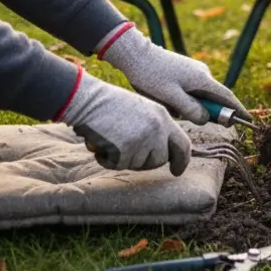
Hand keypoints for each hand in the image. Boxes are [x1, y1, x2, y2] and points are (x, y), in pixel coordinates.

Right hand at [59, 72, 191, 174]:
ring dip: (124, 159)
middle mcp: (157, 129)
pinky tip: (101, 145)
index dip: (182, 160)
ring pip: (138, 164)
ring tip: (112, 141)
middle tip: (128, 153)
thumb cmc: (110, 104)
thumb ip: (156, 128)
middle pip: (160, 160)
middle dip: (146, 162)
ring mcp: (142, 140)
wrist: (88, 100)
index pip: (182, 144)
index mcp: (163, 118)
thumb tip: (164, 152)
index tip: (177, 171)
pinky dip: (107, 160)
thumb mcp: (143, 110)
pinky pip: (118, 165)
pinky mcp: (124, 149)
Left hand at [99, 25, 250, 125]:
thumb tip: (206, 118)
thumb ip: (191, 109)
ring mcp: (194, 71)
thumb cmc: (151, 76)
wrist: (135, 55)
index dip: (238, 110)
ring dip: (190, 105)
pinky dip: (184, 99)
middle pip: (213, 98)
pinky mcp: (185, 71)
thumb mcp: (170, 97)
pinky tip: (165, 98)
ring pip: (199, 95)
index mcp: (202, 79)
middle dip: (206, 110)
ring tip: (167, 104)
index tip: (248, 120)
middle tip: (188, 116)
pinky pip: (191, 90)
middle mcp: (202, 73)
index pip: (227, 97)